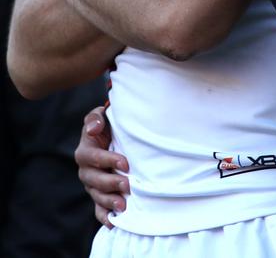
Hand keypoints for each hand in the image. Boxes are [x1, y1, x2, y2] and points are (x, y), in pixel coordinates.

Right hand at [75, 106, 129, 227]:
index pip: (94, 158)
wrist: (110, 135)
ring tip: (123, 205)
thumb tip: (94, 129)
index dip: (108, 160)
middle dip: (111, 183)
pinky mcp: (98, 194)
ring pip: (97, 196)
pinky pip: (98, 209)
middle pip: (95, 180)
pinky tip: (114, 223)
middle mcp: (85, 171)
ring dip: (109, 201)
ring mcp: (92, 185)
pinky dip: (104, 217)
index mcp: (84, 152)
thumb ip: (95, 119)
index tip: (125, 162)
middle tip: (127, 184)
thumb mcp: (99, 116)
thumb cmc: (105, 124)